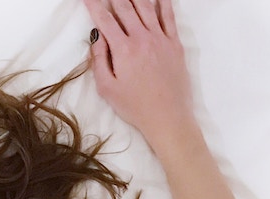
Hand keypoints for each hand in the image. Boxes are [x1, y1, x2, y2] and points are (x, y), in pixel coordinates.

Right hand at [83, 0, 193, 143]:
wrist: (168, 116)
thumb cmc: (135, 106)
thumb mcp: (106, 88)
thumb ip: (98, 60)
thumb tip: (97, 38)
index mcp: (124, 49)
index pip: (105, 20)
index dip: (94, 6)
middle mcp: (143, 38)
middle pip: (125, 8)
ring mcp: (161, 39)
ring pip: (146, 7)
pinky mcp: (175, 44)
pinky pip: (169, 16)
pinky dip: (163, 3)